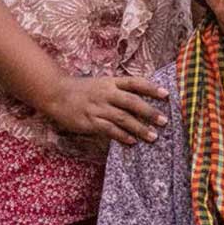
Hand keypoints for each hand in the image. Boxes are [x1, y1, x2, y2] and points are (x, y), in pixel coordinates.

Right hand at [44, 74, 168, 145]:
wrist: (57, 94)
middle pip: (132, 102)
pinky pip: (108, 129)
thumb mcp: (102, 83)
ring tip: (153, 136)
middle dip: (149, 112)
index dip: (151, 88)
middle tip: (164, 121)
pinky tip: (132, 142)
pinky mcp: (89, 121)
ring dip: (139, 128)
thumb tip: (143, 98)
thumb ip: (120, 89)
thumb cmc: (83, 89)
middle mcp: (106, 93)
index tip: (166, 94)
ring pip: (122, 118)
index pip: (135, 83)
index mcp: (111, 82)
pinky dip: (121, 136)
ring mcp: (98, 108)